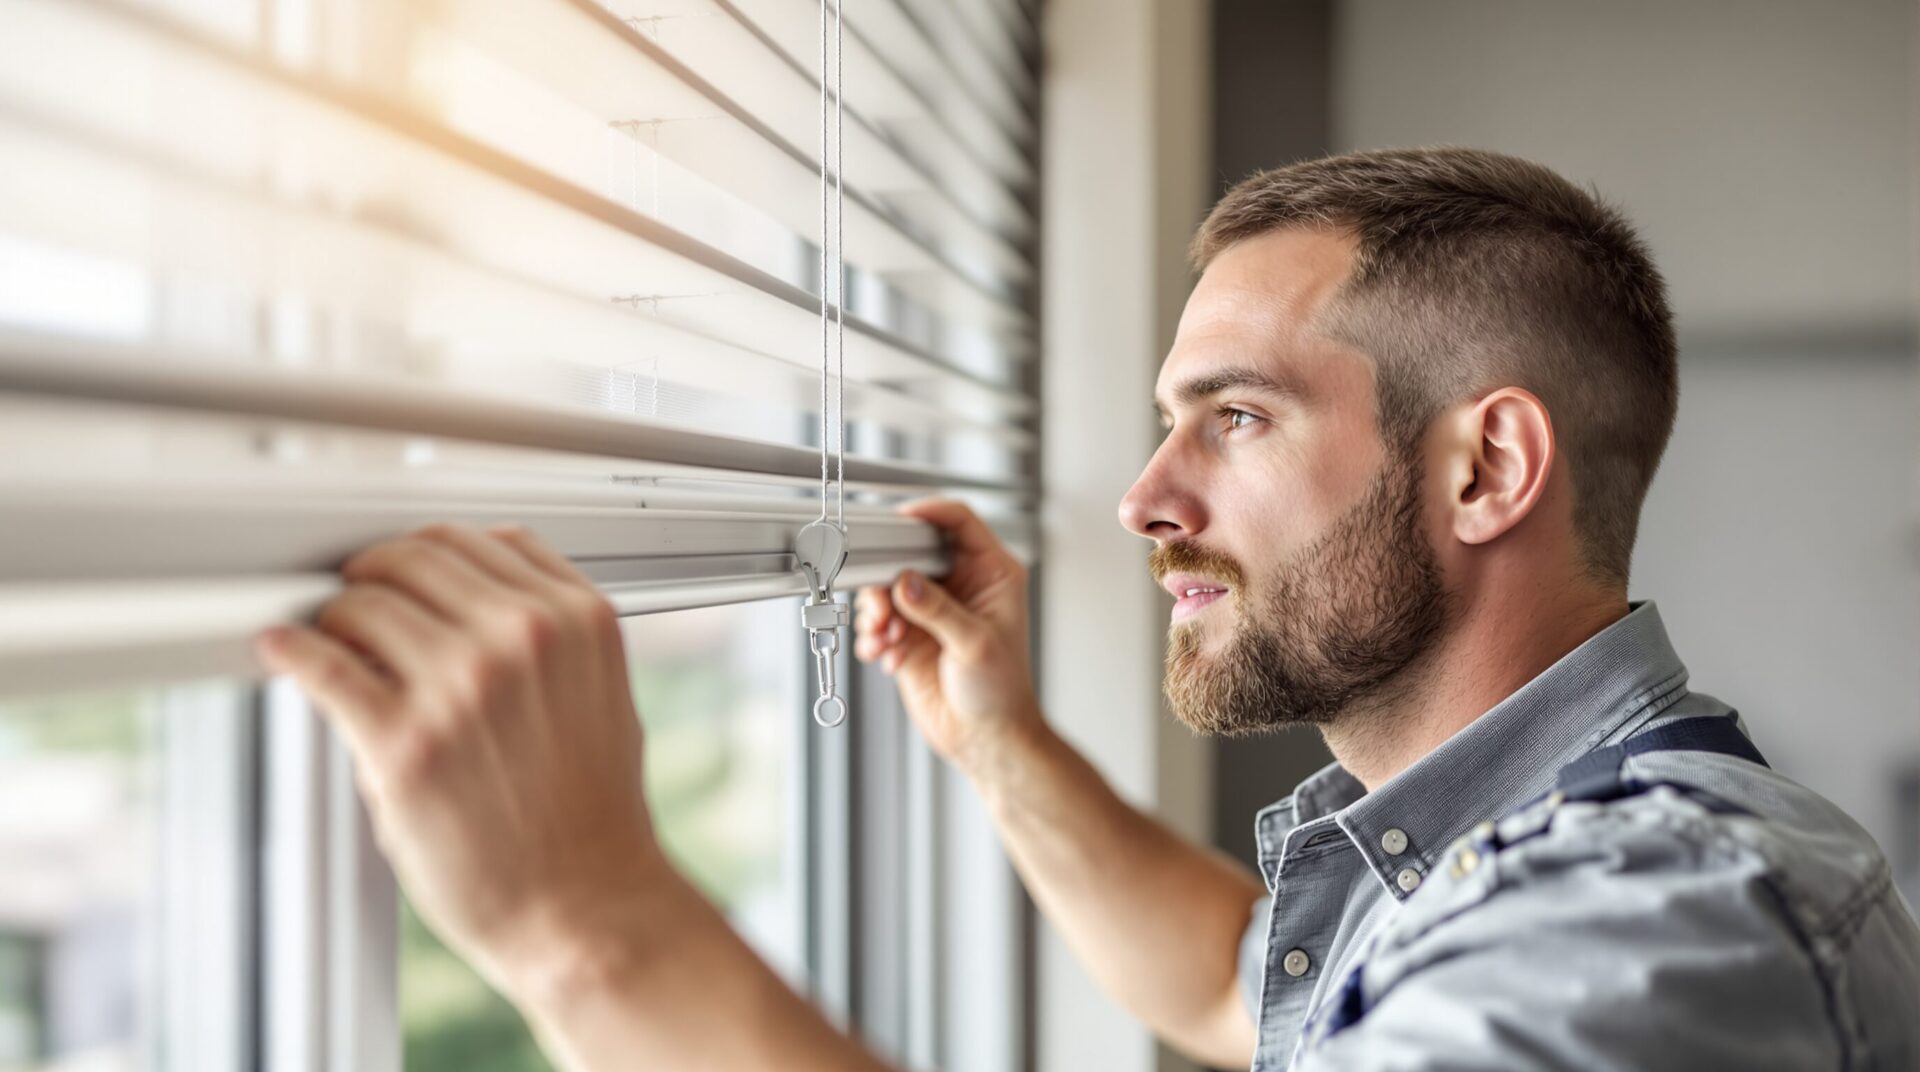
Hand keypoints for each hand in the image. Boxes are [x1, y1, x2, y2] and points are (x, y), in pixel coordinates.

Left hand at [253, 524, 663, 992]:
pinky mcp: (403, 743)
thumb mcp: (601, 693)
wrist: (583, 908)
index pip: (478, 539)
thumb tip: (472, 589)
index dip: (431, 553)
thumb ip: (549, 631)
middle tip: (361, 602)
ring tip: (334, 642)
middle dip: (379, 576)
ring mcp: (461, 686)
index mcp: (576, 620)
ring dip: (339, 618)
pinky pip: (322, 665)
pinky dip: (293, 651)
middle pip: (415, 557)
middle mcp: (523, 639)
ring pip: (364, 603)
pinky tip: (283, 649)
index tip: (405, 573)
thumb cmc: (591, 816)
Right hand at [854, 500, 1042, 775]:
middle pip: (912, 551)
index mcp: (991, 574)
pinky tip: (884, 654)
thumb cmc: (1001, 692)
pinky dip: (872, 634)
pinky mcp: (908, 633)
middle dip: (889, 576)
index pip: (959, 522)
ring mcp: (931, 608)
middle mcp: (960, 585)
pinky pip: (877, 619)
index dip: (930, 513)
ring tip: (885, 638)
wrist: (984, 738)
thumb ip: (938, 610)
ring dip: (877, 611)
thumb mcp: (975, 645)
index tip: (901, 520)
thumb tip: (906, 582)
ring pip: (888, 585)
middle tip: (881, 604)